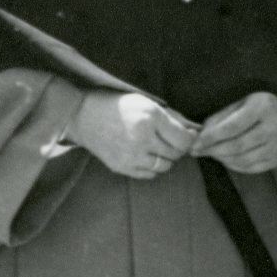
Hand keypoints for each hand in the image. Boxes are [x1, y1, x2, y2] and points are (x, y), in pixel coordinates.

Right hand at [69, 88, 200, 179]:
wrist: (82, 115)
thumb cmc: (117, 105)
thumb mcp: (146, 102)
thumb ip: (171, 118)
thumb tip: (194, 131)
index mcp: (150, 118)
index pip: (184, 139)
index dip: (190, 138)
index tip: (188, 135)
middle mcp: (142, 139)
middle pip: (176, 154)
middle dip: (178, 148)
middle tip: (171, 140)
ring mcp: (131, 156)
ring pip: (164, 166)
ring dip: (165, 158)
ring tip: (157, 147)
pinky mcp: (122, 167)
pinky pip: (149, 174)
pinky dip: (152, 167)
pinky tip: (145, 155)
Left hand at [194, 89, 276, 174]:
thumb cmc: (256, 108)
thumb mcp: (239, 103)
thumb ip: (220, 118)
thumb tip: (199, 135)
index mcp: (263, 107)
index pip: (232, 127)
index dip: (211, 137)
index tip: (195, 144)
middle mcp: (274, 126)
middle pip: (237, 146)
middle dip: (213, 150)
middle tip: (198, 151)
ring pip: (243, 159)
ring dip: (222, 159)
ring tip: (211, 153)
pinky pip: (251, 168)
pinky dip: (234, 165)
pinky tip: (225, 159)